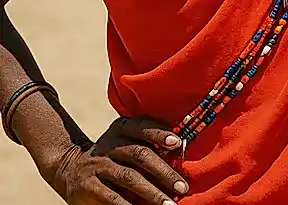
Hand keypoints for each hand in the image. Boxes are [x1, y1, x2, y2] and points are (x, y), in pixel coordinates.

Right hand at [45, 116, 186, 203]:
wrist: (68, 167)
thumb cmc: (111, 155)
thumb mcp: (123, 142)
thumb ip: (146, 144)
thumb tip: (180, 154)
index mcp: (120, 130)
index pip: (141, 127)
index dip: (159, 134)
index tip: (177, 143)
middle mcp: (108, 145)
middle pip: (139, 154)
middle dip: (163, 171)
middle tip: (182, 187)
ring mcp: (97, 165)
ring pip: (128, 177)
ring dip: (151, 192)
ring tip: (168, 204)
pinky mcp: (87, 186)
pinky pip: (111, 196)